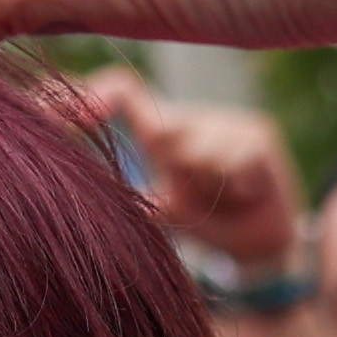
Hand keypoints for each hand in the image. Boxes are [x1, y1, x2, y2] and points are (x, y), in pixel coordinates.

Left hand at [77, 66, 304, 269]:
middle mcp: (192, 118)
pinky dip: (238, 186)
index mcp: (163, 132)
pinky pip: (236, 159)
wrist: (258, 245)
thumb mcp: (161, 208)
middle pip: (162, 127)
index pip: (125, 91)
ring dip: (208, 184)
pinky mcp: (259, 132)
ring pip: (199, 150)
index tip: (77, 121)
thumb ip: (129, 195)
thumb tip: (82, 193)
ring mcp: (228, 120)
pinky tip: (248, 192)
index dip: (99, 94)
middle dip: (173, 167)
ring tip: (226, 195)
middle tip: (198, 192)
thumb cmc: (206, 221)